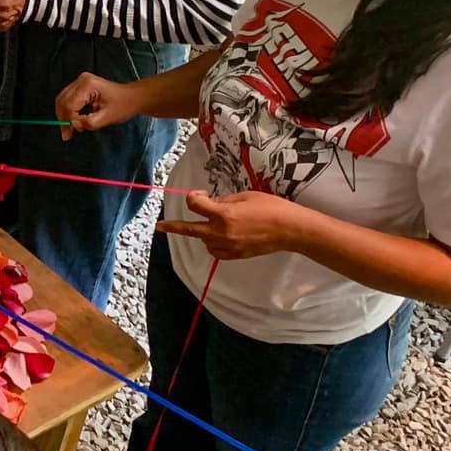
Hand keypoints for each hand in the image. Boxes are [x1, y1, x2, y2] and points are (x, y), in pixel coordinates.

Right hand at [55, 72, 141, 141]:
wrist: (132, 97)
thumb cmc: (123, 105)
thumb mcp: (108, 117)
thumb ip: (89, 122)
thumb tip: (74, 125)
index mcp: (88, 85)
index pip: (70, 105)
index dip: (69, 121)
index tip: (70, 134)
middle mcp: (81, 80)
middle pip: (62, 101)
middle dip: (63, 119)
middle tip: (66, 135)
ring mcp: (80, 82)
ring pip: (62, 100)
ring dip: (64, 116)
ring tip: (70, 129)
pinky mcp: (81, 86)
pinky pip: (68, 99)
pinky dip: (68, 111)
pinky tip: (73, 120)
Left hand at [157, 191, 303, 260]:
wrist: (290, 229)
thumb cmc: (271, 208)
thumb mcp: (245, 196)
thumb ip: (223, 201)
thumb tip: (209, 204)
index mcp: (223, 214)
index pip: (195, 205)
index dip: (194, 197)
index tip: (200, 195)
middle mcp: (221, 232)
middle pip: (190, 229)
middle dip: (174, 227)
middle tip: (159, 226)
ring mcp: (228, 246)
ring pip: (203, 240)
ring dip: (203, 231)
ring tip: (214, 223)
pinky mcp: (235, 255)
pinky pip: (215, 251)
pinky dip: (213, 244)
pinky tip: (220, 237)